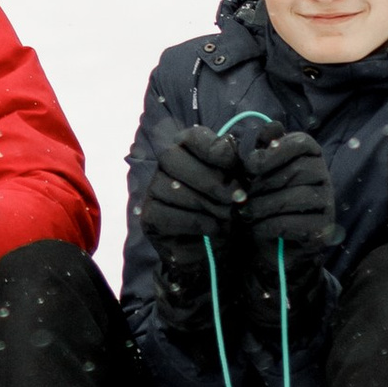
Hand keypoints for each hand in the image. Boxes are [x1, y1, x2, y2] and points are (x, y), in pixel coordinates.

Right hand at [138, 121, 248, 246]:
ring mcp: (152, 190)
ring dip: (210, 206)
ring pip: (176, 189)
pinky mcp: (149, 217)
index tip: (233, 163)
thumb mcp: (237, 185)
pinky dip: (200, 224)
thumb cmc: (228, 210)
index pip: (191, 137)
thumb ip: (235, 165)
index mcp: (187, 149)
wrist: (219, 249)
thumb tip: (229, 146)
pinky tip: (214, 229)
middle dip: (212, 181)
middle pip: (174, 157)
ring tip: (228, 216)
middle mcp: (164, 166)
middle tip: (237, 198)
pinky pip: (172, 216)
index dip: (212, 147)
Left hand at [239, 128, 335, 249]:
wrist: (269, 240)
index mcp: (310, 156)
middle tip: (243, 195)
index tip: (251, 164)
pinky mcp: (324, 230)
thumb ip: (262, 148)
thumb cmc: (263, 196)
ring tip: (245, 212)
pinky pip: (298, 223)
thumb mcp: (258, 170)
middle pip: (298, 170)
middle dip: (265, 183)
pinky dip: (271, 225)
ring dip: (265, 205)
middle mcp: (324, 177)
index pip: (302, 142)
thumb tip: (273, 127)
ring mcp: (328, 204)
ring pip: (298, 196)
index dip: (277, 150)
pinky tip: (257, 227)